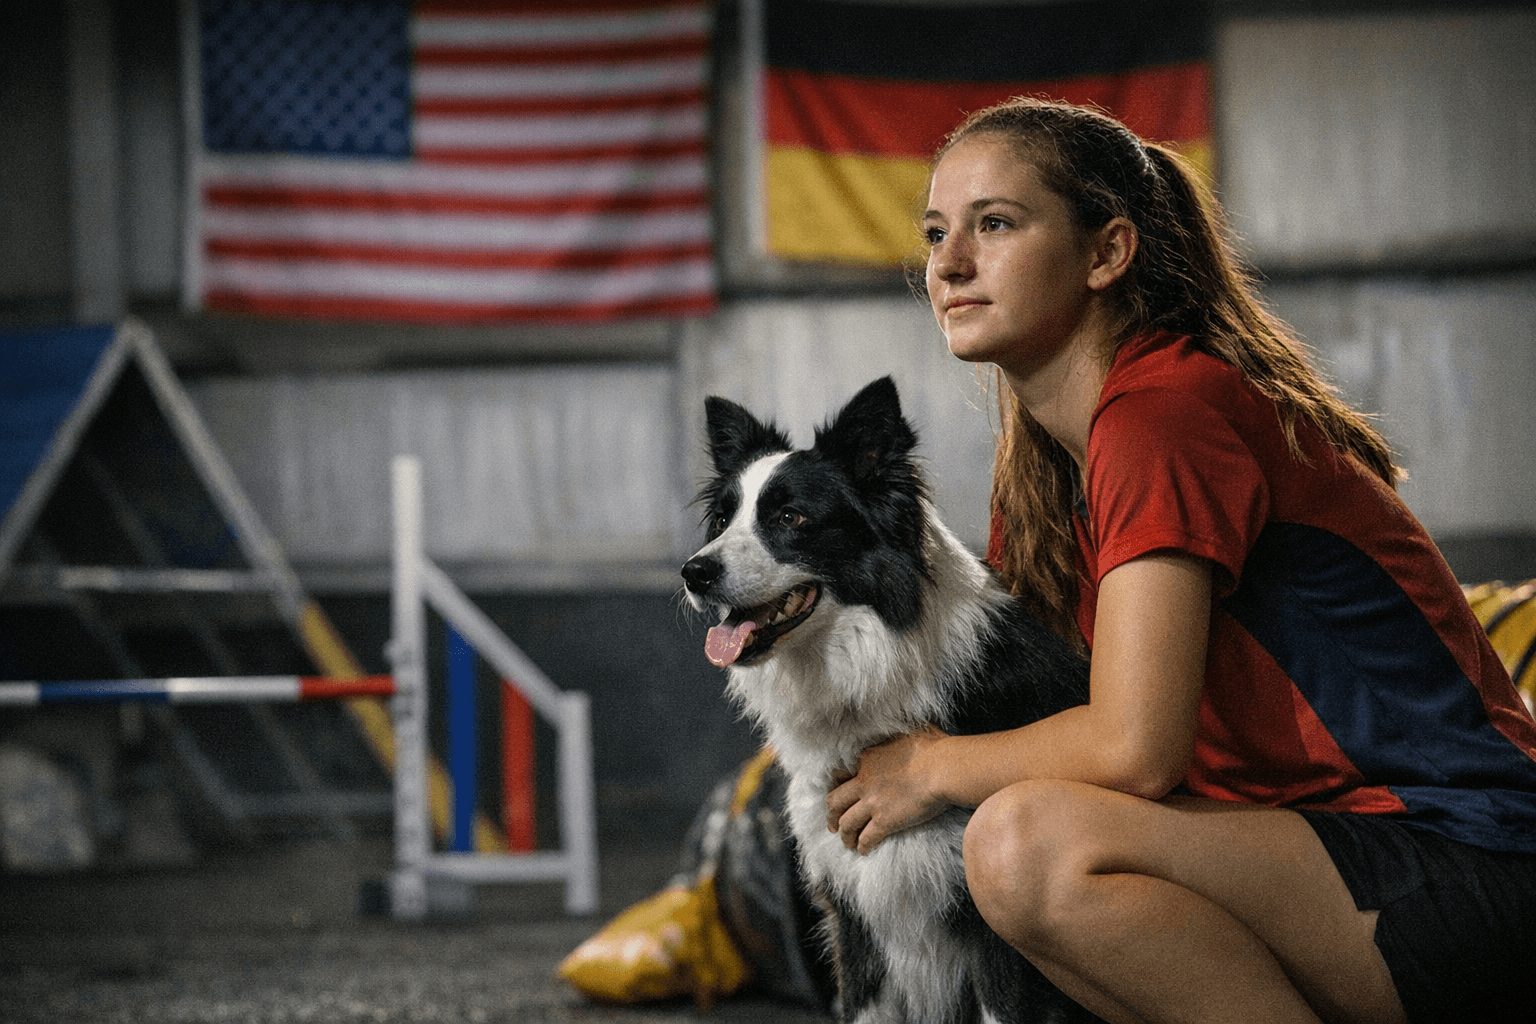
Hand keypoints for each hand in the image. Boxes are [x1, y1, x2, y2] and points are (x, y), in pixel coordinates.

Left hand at [825, 725, 950, 854]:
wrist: (943, 767)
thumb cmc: (933, 747)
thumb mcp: (909, 732)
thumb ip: (899, 736)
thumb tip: (909, 733)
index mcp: (867, 759)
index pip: (841, 775)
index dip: (838, 786)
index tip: (840, 794)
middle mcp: (864, 782)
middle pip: (835, 801)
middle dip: (832, 815)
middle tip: (832, 825)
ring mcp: (873, 803)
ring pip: (847, 823)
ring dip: (845, 835)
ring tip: (847, 843)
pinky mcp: (885, 821)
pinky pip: (867, 838)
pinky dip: (863, 846)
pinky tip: (864, 851)